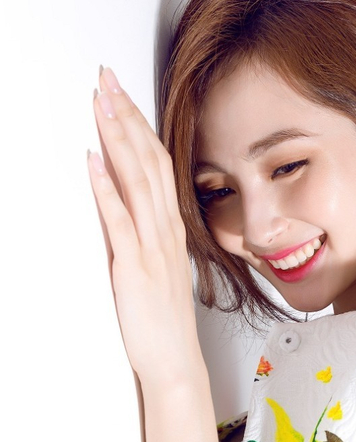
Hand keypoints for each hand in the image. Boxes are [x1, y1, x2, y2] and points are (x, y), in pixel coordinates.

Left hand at [87, 66, 205, 389]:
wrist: (175, 362)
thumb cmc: (165, 321)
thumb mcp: (159, 268)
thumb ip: (146, 233)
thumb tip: (126, 204)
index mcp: (170, 229)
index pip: (158, 165)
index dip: (140, 126)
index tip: (123, 94)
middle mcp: (165, 231)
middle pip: (148, 162)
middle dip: (127, 117)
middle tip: (108, 79)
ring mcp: (152, 248)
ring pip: (138, 182)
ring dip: (118, 139)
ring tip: (101, 104)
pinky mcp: (135, 268)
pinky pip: (120, 222)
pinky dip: (107, 189)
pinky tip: (94, 162)